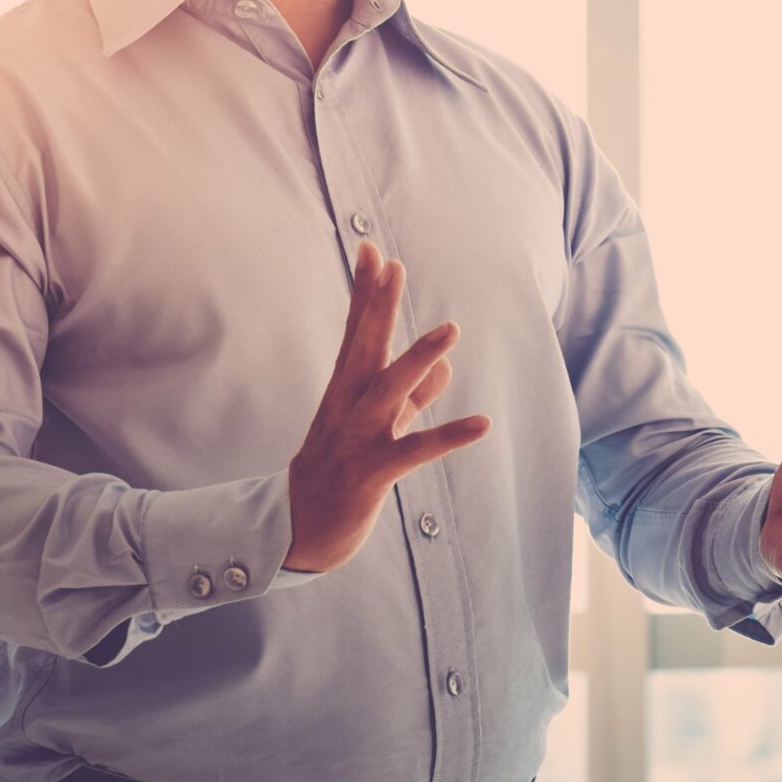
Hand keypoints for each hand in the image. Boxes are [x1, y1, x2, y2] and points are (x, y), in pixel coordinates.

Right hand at [283, 240, 486, 572]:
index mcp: (346, 392)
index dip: (365, 293)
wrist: (299, 530)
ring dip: (419, 359)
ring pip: (389, 391)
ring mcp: (357, 438)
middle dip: (378, 306)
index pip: (356, 333)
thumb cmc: (340, 471)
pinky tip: (482, 424)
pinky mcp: (371, 472)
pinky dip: (447, 436)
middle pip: (365, 348)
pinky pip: (414, 451)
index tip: (372, 251)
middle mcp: (347, 407)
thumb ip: (413, 398)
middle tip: (394, 266)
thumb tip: (446, 370)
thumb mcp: (378, 428)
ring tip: (451, 329)